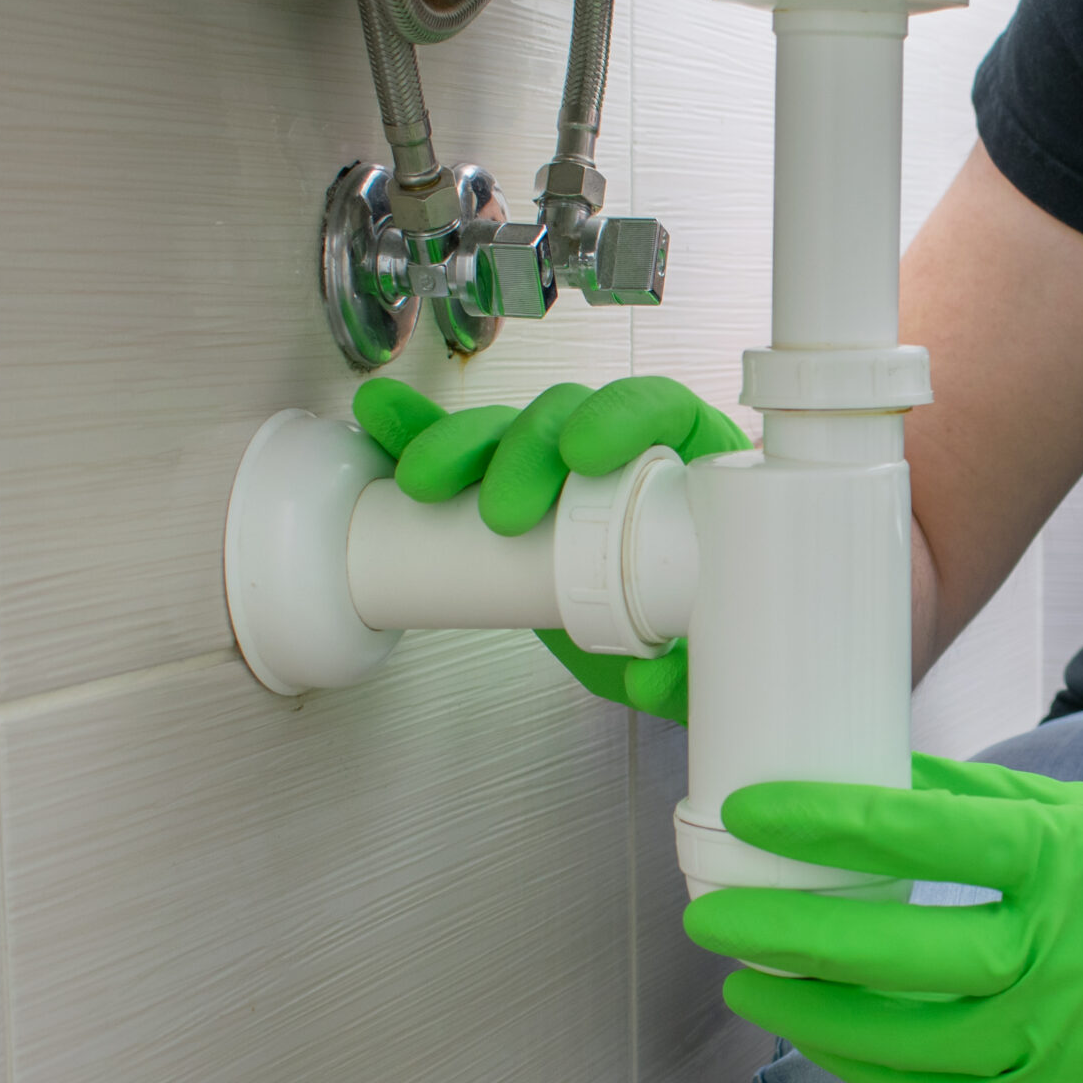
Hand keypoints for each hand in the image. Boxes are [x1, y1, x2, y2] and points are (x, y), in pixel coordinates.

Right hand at [349, 375, 753, 721]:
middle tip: (503, 513)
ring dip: (461, 445)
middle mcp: (622, 454)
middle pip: (570, 417)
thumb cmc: (699, 628)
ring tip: (425, 482)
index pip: (660, 409)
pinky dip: (415, 435)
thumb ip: (686, 670)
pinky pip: (458, 456)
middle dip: (525, 450)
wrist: (668, 653)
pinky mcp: (500, 490)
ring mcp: (556, 470)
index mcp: (689, 467)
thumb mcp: (700, 656)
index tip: (585, 455)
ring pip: (507, 431)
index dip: (623, 414)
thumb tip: (653, 674)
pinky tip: (382, 420)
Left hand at [684, 754, 1082, 1082]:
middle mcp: (1058, 959)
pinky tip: (831, 1043)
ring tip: (755, 983)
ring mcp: (1058, 1045)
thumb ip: (988, 805)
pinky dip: (875, 1072)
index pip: (919, 835)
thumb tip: (887, 778)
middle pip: (892, 952)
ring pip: (902, 1040)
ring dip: (813, 1012)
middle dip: (789, 932)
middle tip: (718, 917)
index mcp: (1069, 864)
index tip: (756, 810)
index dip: (824, 823)